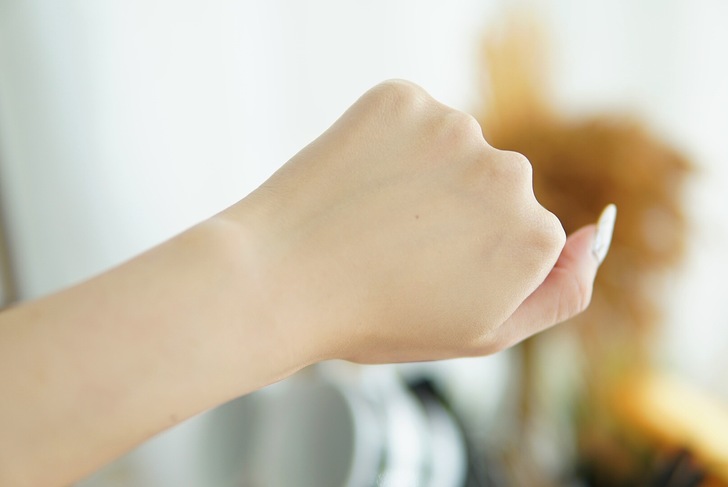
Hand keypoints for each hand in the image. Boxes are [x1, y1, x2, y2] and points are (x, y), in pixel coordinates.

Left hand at [225, 80, 614, 363]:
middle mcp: (506, 171)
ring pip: (454, 150)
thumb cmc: (377, 317)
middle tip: (399, 248)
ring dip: (424, 176)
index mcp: (532, 235)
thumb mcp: (483, 333)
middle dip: (457, 213)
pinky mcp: (401, 99)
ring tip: (374, 217)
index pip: (525, 236)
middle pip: (493, 187)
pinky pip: (412, 119)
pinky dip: (391, 144)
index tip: (433, 274)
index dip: (476, 259)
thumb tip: (594, 237)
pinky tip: (361, 180)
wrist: (280, 280)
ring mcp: (453, 128)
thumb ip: (559, 292)